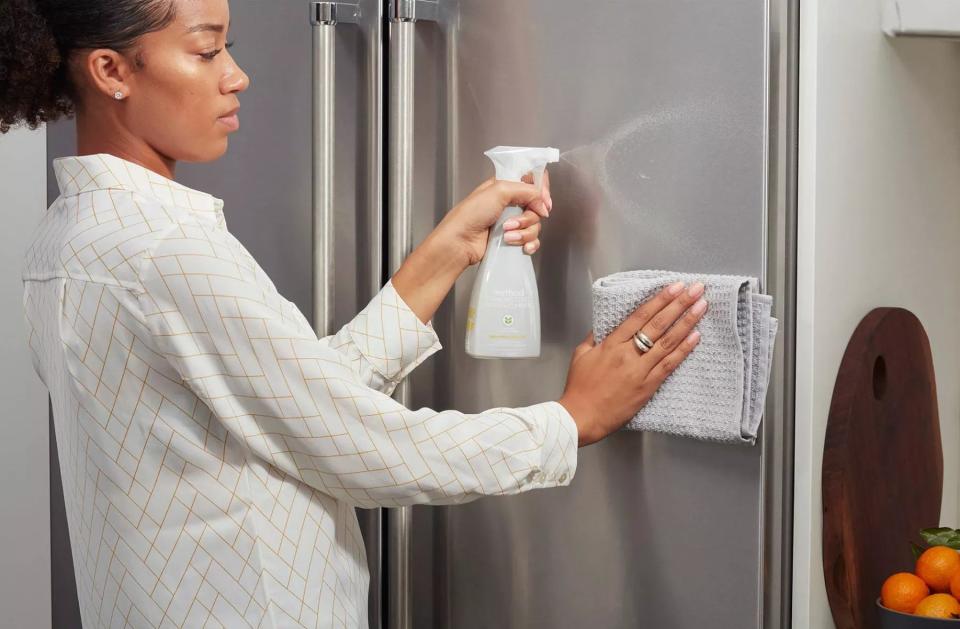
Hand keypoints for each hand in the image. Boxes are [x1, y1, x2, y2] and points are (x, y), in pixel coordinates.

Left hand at [434, 170, 552, 266]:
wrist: (459, 243)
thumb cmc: (470, 215)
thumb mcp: (499, 191)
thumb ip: (527, 190)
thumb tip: (543, 204)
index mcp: (505, 186)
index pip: (533, 181)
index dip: (541, 191)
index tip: (543, 202)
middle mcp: (510, 203)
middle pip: (537, 207)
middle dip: (528, 217)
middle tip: (512, 222)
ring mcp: (511, 222)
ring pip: (535, 225)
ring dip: (525, 233)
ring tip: (507, 236)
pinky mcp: (512, 239)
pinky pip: (532, 240)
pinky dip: (529, 244)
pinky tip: (521, 247)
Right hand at [558, 281, 707, 446]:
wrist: (582, 417)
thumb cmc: (579, 388)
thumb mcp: (580, 355)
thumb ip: (595, 337)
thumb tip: (605, 325)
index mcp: (611, 344)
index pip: (640, 316)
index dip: (660, 299)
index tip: (674, 287)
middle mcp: (628, 354)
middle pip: (658, 324)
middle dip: (679, 304)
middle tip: (695, 289)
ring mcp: (640, 371)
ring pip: (668, 342)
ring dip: (687, 322)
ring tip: (701, 307)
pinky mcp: (648, 386)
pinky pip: (670, 364)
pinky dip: (684, 350)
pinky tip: (695, 337)